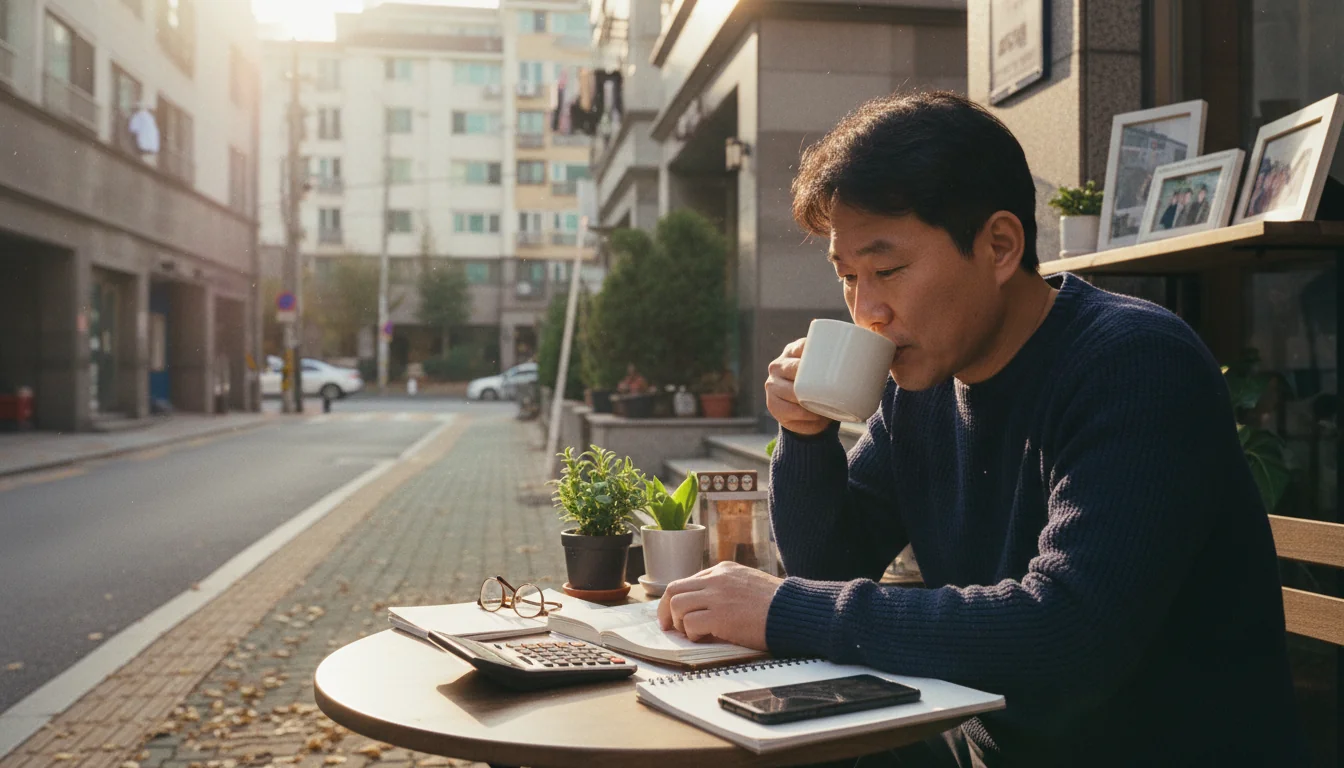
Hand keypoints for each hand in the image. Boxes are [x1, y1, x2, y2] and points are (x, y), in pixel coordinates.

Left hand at [657, 562, 782, 650]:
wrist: (795, 611)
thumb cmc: (777, 605)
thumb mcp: (748, 584)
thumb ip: (726, 589)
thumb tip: (704, 608)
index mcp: (723, 570)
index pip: (687, 581)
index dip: (677, 600)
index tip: (675, 615)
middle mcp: (716, 579)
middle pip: (673, 589)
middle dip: (666, 610)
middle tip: (669, 627)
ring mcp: (717, 596)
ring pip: (677, 605)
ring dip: (679, 623)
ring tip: (691, 634)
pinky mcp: (720, 616)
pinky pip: (689, 624)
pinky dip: (691, 634)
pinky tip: (704, 638)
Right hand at [765, 339, 831, 435]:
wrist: (810, 415)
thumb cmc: (823, 387)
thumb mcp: (827, 370)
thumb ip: (840, 359)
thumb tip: (870, 352)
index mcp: (792, 351)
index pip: (801, 347)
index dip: (814, 351)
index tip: (833, 359)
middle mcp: (778, 366)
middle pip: (793, 368)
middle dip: (810, 376)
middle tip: (833, 385)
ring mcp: (772, 385)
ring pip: (790, 391)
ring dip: (807, 398)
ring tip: (826, 403)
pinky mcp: (772, 405)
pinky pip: (788, 409)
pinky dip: (804, 414)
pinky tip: (814, 414)